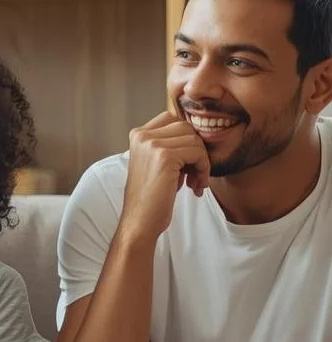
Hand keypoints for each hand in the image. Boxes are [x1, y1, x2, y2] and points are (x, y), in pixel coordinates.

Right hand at [120, 112, 210, 243]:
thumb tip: (198, 134)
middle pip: (186, 128)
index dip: (187, 140)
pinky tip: (196, 186)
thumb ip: (170, 145)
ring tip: (195, 182)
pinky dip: (203, 170)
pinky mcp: (164, 156)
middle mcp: (142, 135)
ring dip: (202, 162)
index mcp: (138, 134)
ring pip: (195, 140)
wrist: (140, 221)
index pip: (173, 119)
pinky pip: (198, 153)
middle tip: (194, 175)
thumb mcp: (156, 163)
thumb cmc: (152, 197)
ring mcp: (152, 144)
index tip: (187, 163)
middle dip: (196, 151)